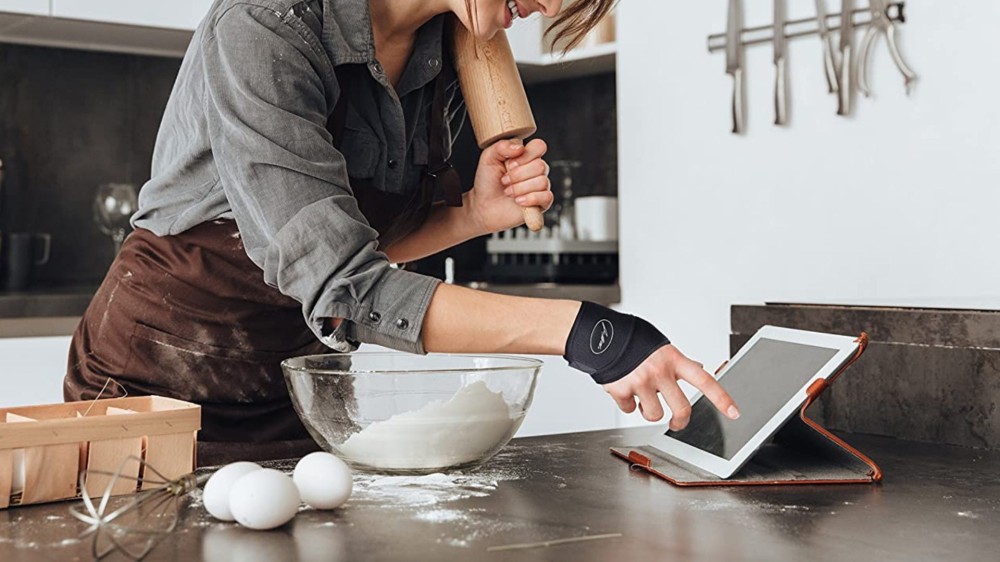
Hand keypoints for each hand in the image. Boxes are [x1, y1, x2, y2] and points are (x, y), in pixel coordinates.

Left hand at [466, 138, 553, 234]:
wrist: (484, 206)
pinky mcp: (542, 202)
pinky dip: (531, 198)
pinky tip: (519, 201)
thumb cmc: (487, 182)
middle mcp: (536, 170)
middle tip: (504, 180)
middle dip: (518, 175)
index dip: (526, 154)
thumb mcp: (488, 158)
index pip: (539, 146)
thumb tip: (520, 148)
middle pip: (540, 165)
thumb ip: (502, 146)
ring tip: (508, 192)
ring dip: (520, 188)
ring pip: (542, 182)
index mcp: (526, 156)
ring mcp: (540, 186)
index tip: (510, 163)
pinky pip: (547, 196)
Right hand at [603, 344, 739, 429]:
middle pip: (681, 410)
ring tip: (641, 397)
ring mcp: (641, 382)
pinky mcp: (621, 390)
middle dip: (680, 422)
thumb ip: (678, 361)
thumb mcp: (661, 346)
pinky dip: (626, 403)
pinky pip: (628, 410)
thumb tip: (700, 366)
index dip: (721, 398)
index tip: (734, 413)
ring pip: (653, 415)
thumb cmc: (632, 340)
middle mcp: (660, 372)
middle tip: (676, 423)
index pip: (704, 381)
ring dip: (647, 411)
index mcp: (673, 360)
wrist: (600, 336)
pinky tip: (623, 388)